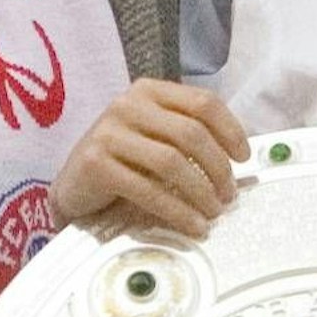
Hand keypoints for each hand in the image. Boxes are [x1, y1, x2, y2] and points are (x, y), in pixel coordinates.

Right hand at [50, 79, 250, 237]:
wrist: (73, 187)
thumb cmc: (122, 163)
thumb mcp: (153, 138)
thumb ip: (186, 137)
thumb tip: (237, 159)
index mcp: (148, 91)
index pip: (202, 102)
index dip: (231, 131)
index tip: (243, 158)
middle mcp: (126, 104)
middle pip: (191, 133)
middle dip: (218, 168)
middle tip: (229, 195)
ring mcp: (108, 132)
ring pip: (172, 161)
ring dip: (201, 191)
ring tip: (214, 212)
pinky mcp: (95, 163)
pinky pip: (148, 189)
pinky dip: (178, 211)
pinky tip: (193, 225)